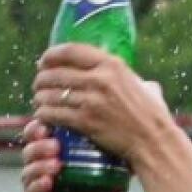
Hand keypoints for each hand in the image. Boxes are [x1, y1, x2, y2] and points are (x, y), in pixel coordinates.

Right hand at [20, 117, 122, 191]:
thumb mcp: (107, 169)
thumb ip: (108, 150)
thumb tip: (125, 127)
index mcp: (54, 156)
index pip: (41, 135)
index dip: (41, 125)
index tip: (50, 121)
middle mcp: (41, 169)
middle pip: (29, 149)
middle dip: (38, 143)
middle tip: (54, 143)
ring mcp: (38, 188)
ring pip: (28, 170)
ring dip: (38, 164)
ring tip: (55, 163)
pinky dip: (37, 185)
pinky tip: (48, 181)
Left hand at [32, 43, 172, 164]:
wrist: (153, 141)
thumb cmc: (152, 115)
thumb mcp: (144, 85)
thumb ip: (131, 77)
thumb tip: (129, 75)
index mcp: (112, 65)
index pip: (71, 51)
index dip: (51, 54)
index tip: (44, 61)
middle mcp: (100, 79)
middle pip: (55, 73)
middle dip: (41, 79)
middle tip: (38, 84)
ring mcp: (91, 101)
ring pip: (51, 94)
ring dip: (39, 97)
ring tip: (38, 101)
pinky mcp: (85, 122)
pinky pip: (53, 114)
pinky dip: (43, 115)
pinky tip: (42, 116)